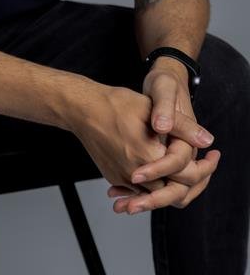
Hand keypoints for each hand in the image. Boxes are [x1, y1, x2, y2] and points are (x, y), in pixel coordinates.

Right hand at [72, 78, 218, 215]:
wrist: (82, 109)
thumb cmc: (115, 104)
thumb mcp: (152, 108)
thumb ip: (182, 127)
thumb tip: (207, 140)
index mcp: (150, 156)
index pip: (187, 175)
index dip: (204, 168)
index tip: (213, 157)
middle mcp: (137, 174)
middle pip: (175, 189)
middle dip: (192, 180)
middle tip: (204, 165)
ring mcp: (124, 178)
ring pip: (158, 192)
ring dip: (173, 183)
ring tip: (184, 168)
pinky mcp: (115, 178)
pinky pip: (140, 190)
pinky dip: (153, 184)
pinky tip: (159, 168)